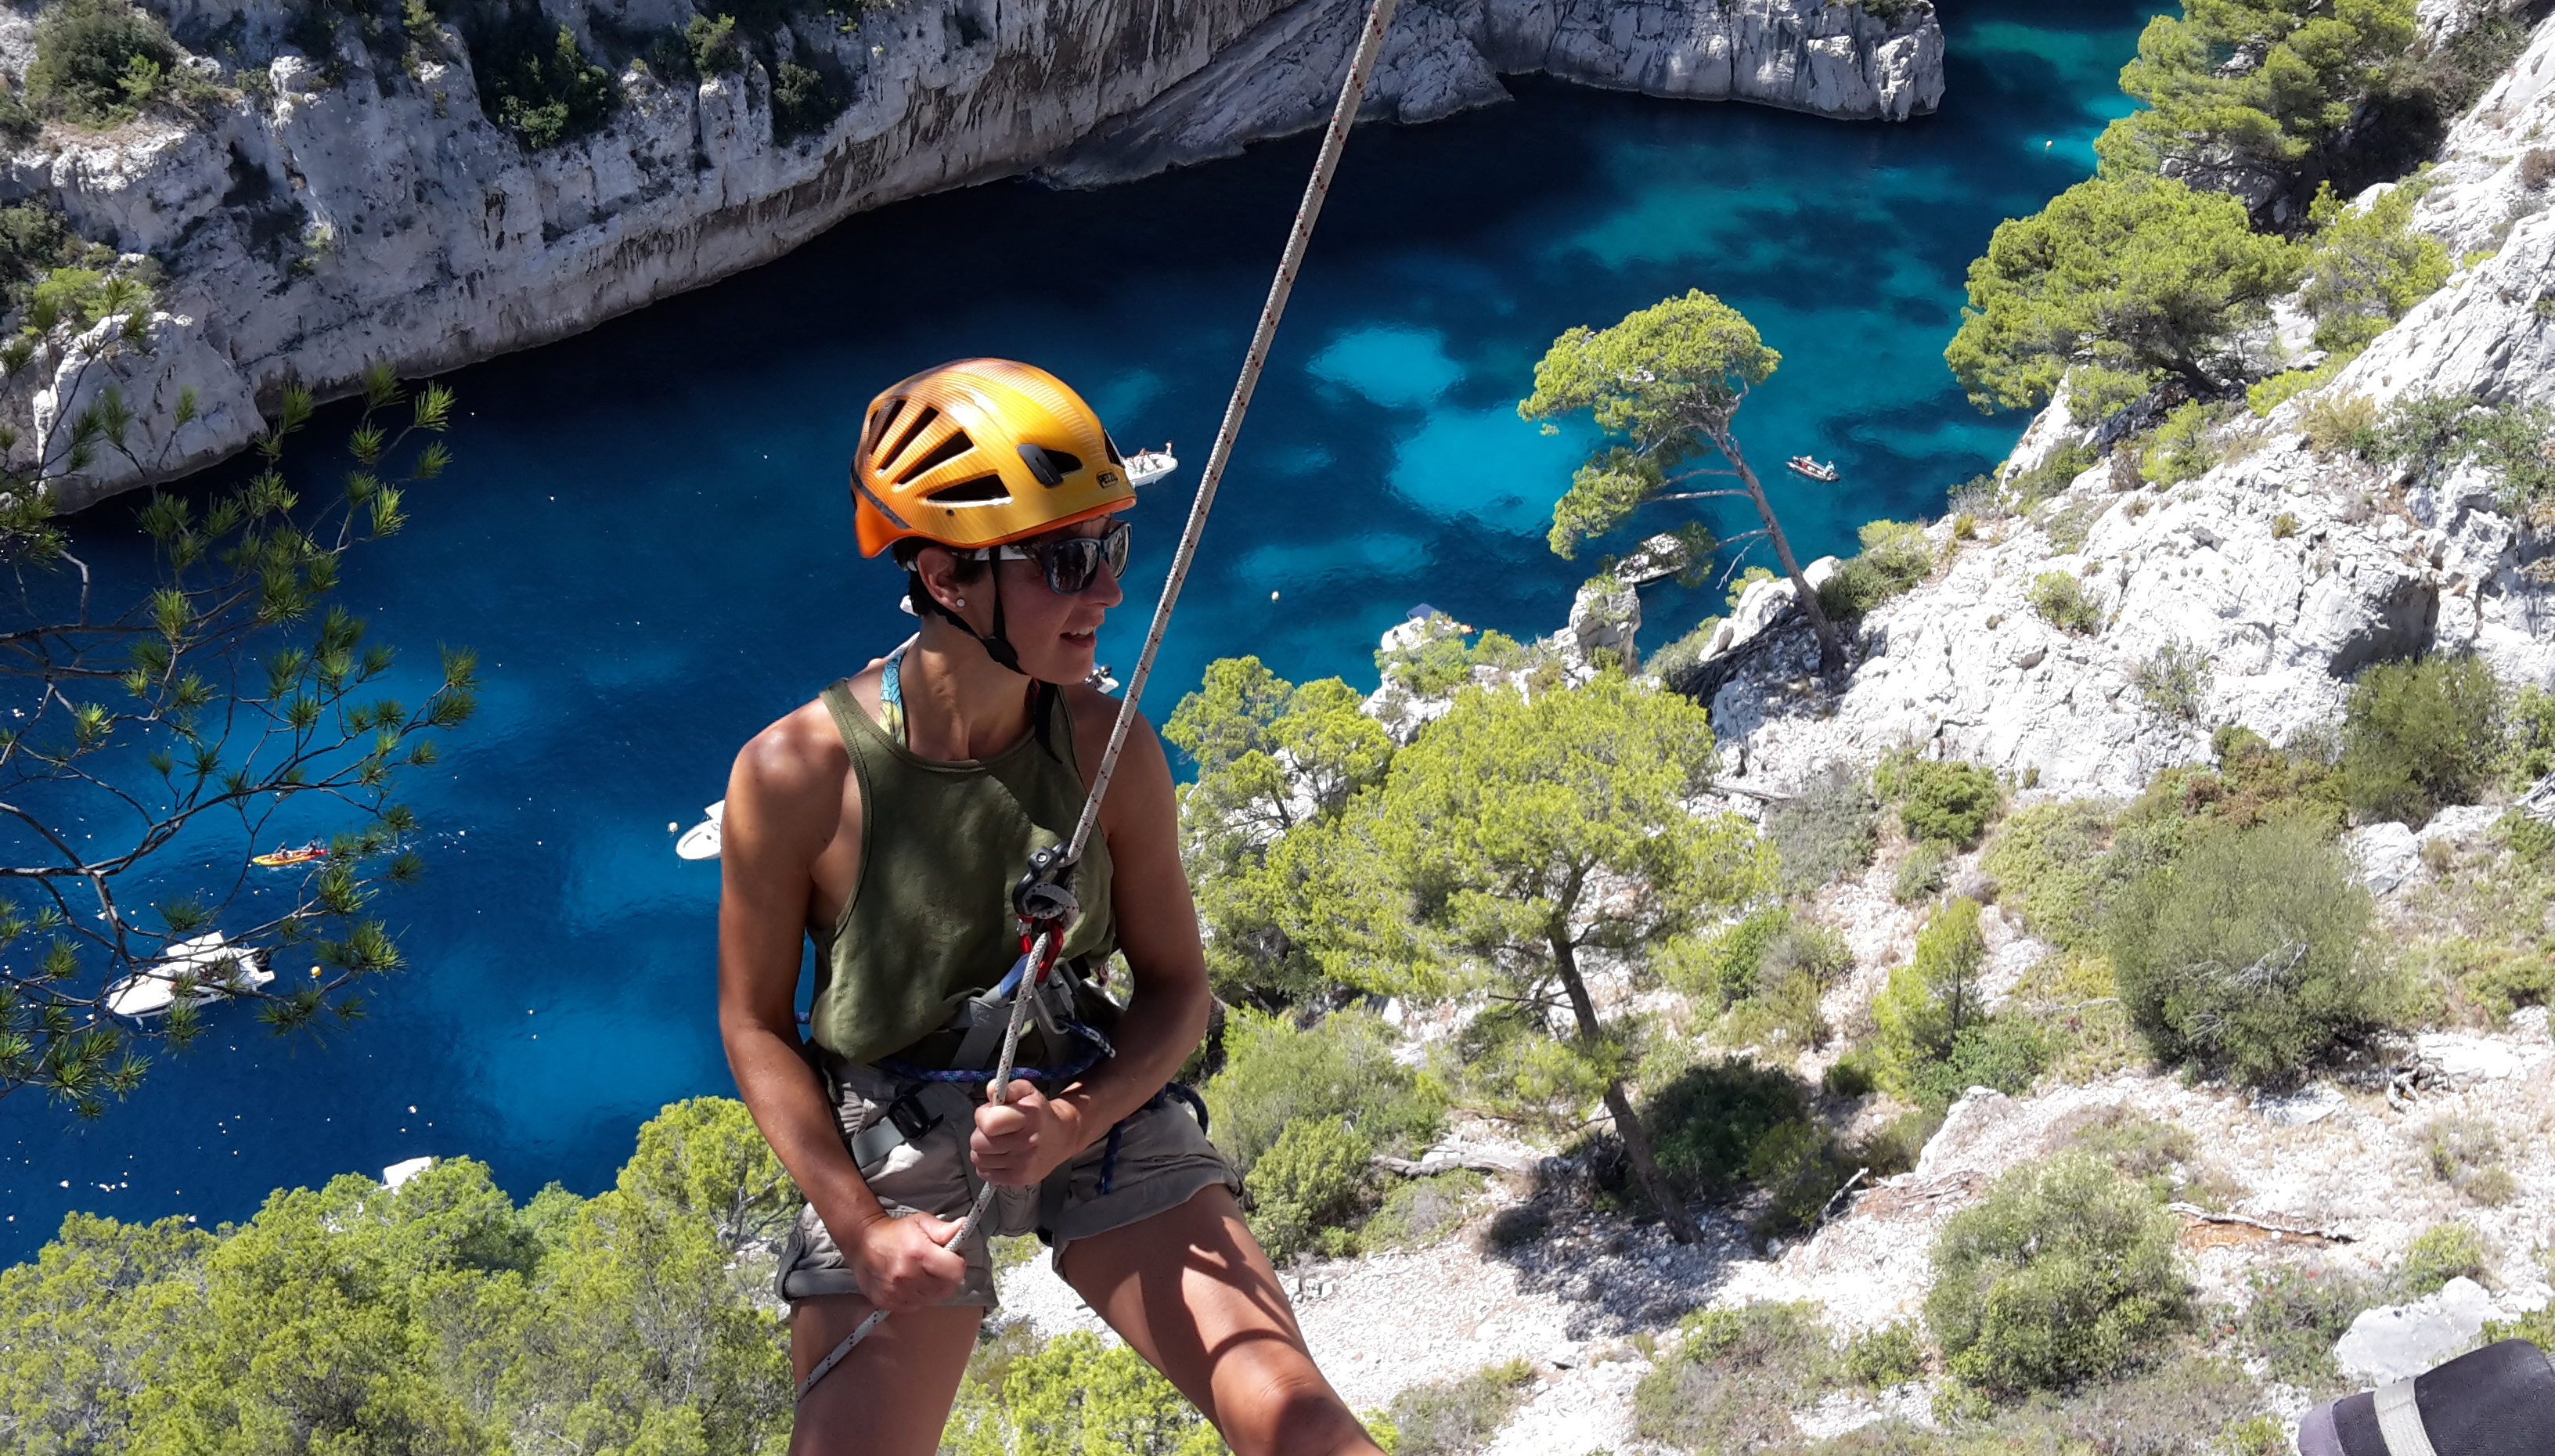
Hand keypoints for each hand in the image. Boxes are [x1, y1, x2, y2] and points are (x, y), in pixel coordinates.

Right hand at [843, 1210, 966, 1312]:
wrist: (862, 1242)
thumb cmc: (893, 1232)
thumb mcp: (921, 1222)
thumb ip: (944, 1228)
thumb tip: (963, 1227)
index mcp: (919, 1253)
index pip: (955, 1271)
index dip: (958, 1263)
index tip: (952, 1258)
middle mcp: (908, 1275)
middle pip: (946, 1288)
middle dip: (947, 1277)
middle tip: (938, 1266)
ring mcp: (897, 1292)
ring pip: (932, 1299)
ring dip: (933, 1289)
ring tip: (923, 1274)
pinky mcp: (888, 1302)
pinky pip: (916, 1306)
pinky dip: (918, 1297)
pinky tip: (911, 1283)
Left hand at [970, 1079, 1079, 1186]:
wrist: (1062, 1137)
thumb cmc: (1040, 1114)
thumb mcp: (1027, 1092)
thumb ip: (1007, 1088)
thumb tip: (990, 1090)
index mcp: (1029, 1117)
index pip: (989, 1124)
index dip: (983, 1116)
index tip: (989, 1114)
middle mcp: (1027, 1142)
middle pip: (978, 1143)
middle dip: (981, 1134)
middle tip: (994, 1130)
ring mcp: (1023, 1164)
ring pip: (978, 1159)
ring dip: (983, 1150)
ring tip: (997, 1143)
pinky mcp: (1019, 1179)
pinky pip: (985, 1174)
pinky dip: (988, 1165)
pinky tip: (1000, 1156)